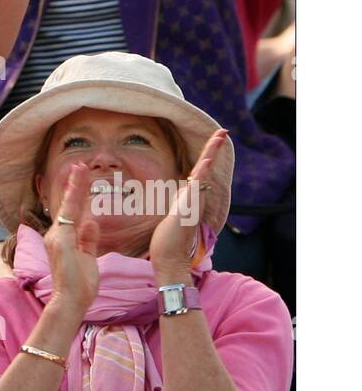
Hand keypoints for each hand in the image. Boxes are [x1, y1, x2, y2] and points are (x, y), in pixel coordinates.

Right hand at [43, 163, 100, 320]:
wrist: (70, 301)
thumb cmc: (79, 285)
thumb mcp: (88, 258)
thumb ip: (88, 240)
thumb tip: (92, 221)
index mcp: (62, 239)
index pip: (71, 213)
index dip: (76, 195)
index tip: (81, 179)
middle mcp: (56, 234)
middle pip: (68, 204)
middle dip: (74, 184)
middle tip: (79, 165)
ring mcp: (57, 236)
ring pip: (68, 205)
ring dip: (75, 185)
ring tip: (80, 167)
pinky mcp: (61, 239)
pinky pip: (69, 213)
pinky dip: (74, 197)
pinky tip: (78, 184)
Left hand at [150, 128, 227, 283]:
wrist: (170, 258)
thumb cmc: (167, 241)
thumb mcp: (172, 216)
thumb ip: (178, 204)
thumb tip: (179, 194)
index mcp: (190, 198)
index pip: (199, 172)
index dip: (206, 156)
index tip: (212, 141)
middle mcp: (195, 197)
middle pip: (206, 167)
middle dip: (214, 149)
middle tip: (222, 132)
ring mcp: (194, 201)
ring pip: (204, 172)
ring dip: (211, 153)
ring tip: (219, 135)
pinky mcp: (189, 206)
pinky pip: (197, 184)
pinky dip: (203, 171)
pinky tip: (207, 159)